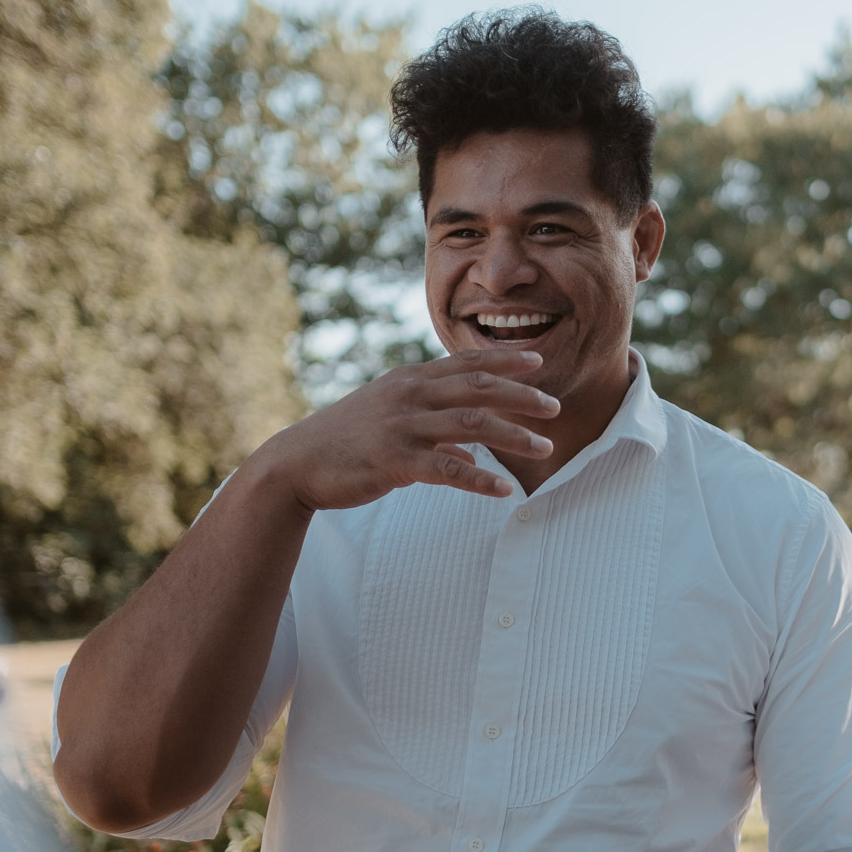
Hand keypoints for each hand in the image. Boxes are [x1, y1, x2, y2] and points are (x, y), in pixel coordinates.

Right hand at [249, 348, 559, 511]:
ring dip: (513, 436)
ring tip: (544, 449)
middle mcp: (409, 395)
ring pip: (471, 424)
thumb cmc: (346, 441)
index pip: (466, 363)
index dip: (504, 361)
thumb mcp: (389, 419)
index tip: (538, 361)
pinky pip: (447, 469)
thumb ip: (432, 427)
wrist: (296, 464)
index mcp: (410, 379)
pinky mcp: (394, 460)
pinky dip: (480, 479)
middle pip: (478, 388)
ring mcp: (402, 426)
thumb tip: (470, 451)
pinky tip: (504, 490)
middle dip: (522, 396)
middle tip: (555, 408)